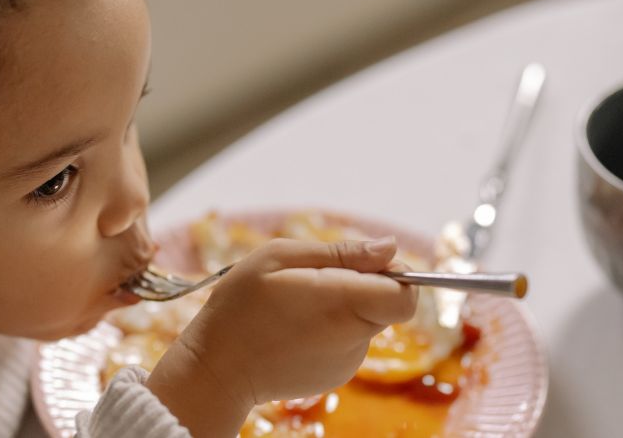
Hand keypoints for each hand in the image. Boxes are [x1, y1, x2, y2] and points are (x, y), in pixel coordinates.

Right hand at [145, 237, 416, 437]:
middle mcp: (354, 337)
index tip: (362, 265)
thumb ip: (341, 252)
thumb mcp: (279, 258)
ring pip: (366, 322)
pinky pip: (347, 341)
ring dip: (342, 307)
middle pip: (386, 305)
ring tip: (293, 306)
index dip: (394, 275)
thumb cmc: (240, 307)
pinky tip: (292, 329)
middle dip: (361, 286)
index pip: (405, 294)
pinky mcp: (336, 376)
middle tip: (312, 281)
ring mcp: (348, 362)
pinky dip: (329, 330)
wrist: (216, 369)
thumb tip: (390, 247)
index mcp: (344, 303)